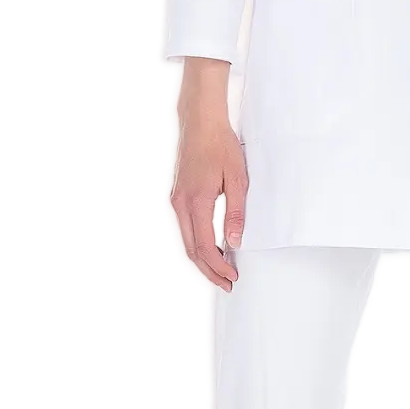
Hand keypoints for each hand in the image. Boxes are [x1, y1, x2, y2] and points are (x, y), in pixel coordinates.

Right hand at [164, 59, 246, 291]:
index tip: (232, 277)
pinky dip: (186, 249)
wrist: (199, 123)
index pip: (204, 246)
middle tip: (225, 286)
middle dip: (208, 272)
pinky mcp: (172, 198)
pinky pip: (177, 232)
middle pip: (189, 251)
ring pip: (180, 244)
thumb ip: (236, 212)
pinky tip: (196, 257)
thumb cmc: (220, 146)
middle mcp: (179, 205)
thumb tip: (234, 242)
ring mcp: (172, 202)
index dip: (218, 266)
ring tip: (211, 280)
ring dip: (195, 265)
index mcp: (196, 201)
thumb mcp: (237, 177)